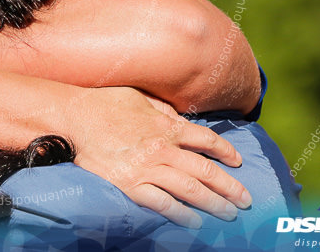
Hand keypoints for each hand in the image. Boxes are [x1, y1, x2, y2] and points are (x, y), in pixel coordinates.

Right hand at [65, 86, 251, 227]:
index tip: (237, 161)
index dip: (225, 152)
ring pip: (190, 190)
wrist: (74, 118)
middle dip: (230, 187)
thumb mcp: (139, 97)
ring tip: (229, 214)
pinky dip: (181, 214)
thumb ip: (162, 109)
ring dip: (214, 203)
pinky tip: (195, 221)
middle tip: (245, 200)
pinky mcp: (131, 185)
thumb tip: (178, 118)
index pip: (206, 140)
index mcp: (167, 125)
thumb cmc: (104, 103)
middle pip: (205, 170)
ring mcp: (147, 168)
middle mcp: (163, 149)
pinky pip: (162, 203)